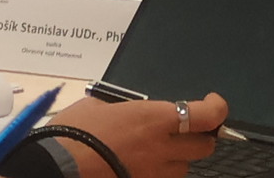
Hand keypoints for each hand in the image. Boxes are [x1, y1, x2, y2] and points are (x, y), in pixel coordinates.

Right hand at [51, 91, 227, 173]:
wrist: (57, 168)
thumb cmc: (73, 132)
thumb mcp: (99, 105)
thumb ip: (125, 107)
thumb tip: (131, 110)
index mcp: (154, 119)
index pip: (205, 115)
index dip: (217, 109)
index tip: (214, 103)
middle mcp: (162, 148)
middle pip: (204, 146)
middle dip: (200, 136)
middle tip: (188, 130)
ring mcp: (154, 175)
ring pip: (183, 169)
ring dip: (177, 159)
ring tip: (156, 152)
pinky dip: (159, 175)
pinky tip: (141, 168)